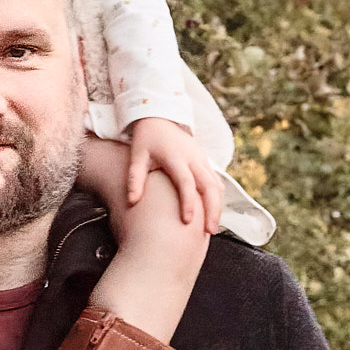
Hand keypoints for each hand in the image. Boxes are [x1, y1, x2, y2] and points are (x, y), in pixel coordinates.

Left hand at [124, 116, 225, 235]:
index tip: (188, 222)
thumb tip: (132, 202)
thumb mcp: (137, 156)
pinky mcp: (205, 161)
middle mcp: (193, 158)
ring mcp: (202, 159)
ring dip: (218, 206)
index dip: (188, 202)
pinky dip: (217, 199)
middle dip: (212, 209)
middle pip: (210, 185)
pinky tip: (213, 215)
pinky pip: (216, 182)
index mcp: (175, 157)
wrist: (160, 117)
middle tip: (210, 232)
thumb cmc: (146, 140)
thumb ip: (135, 179)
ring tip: (212, 228)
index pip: (186, 182)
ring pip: (217, 185)